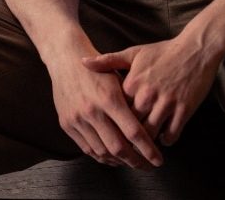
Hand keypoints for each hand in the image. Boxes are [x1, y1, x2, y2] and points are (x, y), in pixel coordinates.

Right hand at [48, 54, 163, 168]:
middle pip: (118, 148)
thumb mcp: (118, 78)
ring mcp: (77, 118)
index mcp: (109, 98)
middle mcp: (92, 110)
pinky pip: (87, 149)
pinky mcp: (66, 123)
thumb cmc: (97, 68)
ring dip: (119, 161)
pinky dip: (102, 157)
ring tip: (130, 161)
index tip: (158, 160)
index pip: (133, 132)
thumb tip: (148, 129)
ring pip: (102, 152)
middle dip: (136, 162)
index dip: (148, 150)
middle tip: (147, 165)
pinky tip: (112, 157)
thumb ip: (130, 103)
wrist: (65, 58)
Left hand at [83, 37, 220, 145]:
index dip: (112, 122)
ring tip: (142, 149)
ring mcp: (166, 103)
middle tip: (124, 149)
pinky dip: (166, 140)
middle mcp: (147, 94)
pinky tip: (163, 139)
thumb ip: (108, 61)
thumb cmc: (162, 52)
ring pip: (150, 134)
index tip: (109, 130)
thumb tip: (82, 62)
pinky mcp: (184, 110)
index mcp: (132, 82)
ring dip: (146, 144)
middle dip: (126, 139)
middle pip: (131, 126)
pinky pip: (172, 134)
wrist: (194, 49)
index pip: (115, 110)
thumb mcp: (133, 53)